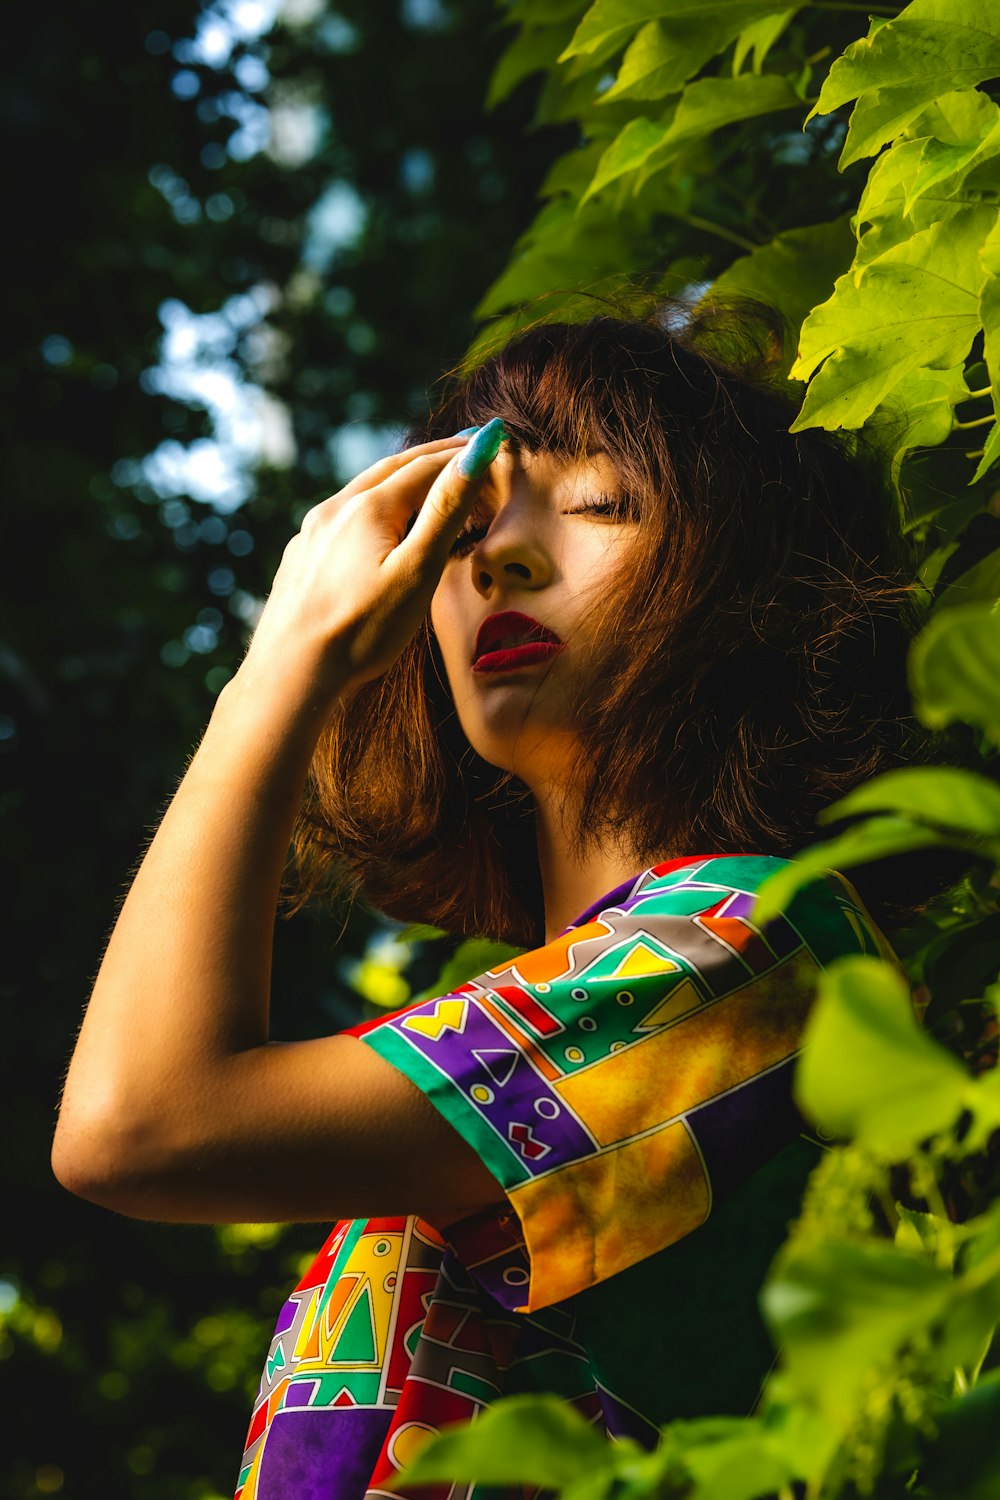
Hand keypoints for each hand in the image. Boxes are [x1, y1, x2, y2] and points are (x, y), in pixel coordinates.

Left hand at [238, 421, 502, 705]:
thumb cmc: (362, 629)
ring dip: (401, 476)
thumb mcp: (417, 571)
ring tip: (427, 475)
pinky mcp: (301, 556)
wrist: (291, 671)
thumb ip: (447, 511)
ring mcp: (313, 532)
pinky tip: (376, 520)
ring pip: (364, 489)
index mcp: (369, 507)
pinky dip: (373, 504)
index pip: (427, 466)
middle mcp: (336, 509)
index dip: (463, 454)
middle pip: (393, 468)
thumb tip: (477, 453)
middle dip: (433, 455)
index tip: (493, 440)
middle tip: (466, 443)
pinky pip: (343, 516)